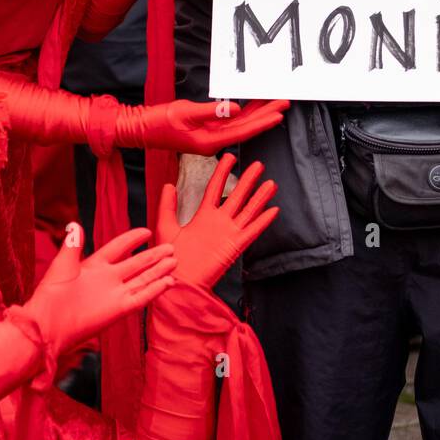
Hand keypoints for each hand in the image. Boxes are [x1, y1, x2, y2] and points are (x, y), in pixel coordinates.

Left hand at [21, 224, 175, 356]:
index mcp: (94, 266)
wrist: (48, 325)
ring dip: (158, 271)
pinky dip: (155, 290)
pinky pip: (141, 297)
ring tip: (174, 261)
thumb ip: (72, 246)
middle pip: (137, 264)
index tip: (147, 232)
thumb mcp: (62, 265)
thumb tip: (75, 225)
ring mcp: (115, 294)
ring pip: (143, 280)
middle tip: (171, 247)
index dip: (132, 240)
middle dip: (154, 256)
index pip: (118, 248)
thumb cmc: (51, 295)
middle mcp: (108, 279)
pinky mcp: (119, 309)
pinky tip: (168, 282)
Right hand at [116, 97, 287, 153]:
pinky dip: (244, 112)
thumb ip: (211, 112)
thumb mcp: (185, 113)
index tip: (278, 114)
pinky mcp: (207, 130)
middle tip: (284, 103)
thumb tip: (234, 108)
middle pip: (246, 127)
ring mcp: (211, 136)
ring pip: (241, 123)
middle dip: (266, 114)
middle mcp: (214, 141)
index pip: (243, 130)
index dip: (262, 122)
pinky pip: (231, 120)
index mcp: (210, 141)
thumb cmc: (160, 121)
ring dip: (258, 112)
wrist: (141, 128)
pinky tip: (254, 104)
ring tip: (275, 102)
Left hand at [157, 154, 278, 288]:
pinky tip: (273, 210)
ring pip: (248, 211)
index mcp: (203, 216)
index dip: (222, 172)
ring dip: (260, 198)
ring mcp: (228, 234)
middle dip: (248, 180)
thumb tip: (169, 184)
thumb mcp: (166, 227)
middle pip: (237, 196)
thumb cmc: (169, 259)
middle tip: (258, 165)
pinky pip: (252, 231)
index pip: (215, 188)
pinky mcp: (234, 247)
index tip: (230, 156)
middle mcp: (219, 222)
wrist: (177, 283)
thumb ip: (167, 206)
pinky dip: (263, 222)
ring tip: (271, 183)